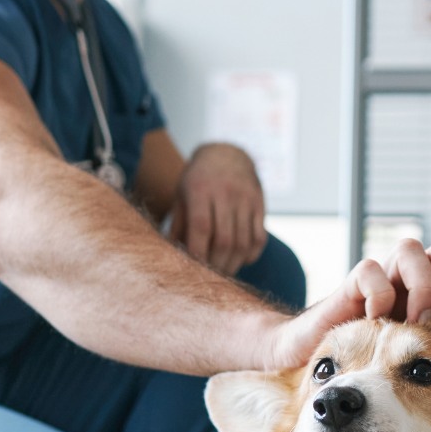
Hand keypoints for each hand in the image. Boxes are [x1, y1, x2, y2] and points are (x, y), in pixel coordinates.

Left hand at [168, 143, 266, 275]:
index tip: (193, 270)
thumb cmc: (198, 180)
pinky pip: (259, 238)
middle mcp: (225, 193)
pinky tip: (240, 259)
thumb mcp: (182, 195)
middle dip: (217, 264)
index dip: (198, 252)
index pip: (201, 227)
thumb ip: (178, 225)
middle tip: (210, 277)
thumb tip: (170, 256)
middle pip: (224, 240)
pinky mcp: (260, 205)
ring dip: (234, 264)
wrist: (228, 154)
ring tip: (225, 273)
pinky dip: (250, 255)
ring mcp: (246, 199)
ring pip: (243, 243)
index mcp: (200, 189)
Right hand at [258, 239, 430, 368]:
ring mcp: (384, 279)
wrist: (339, 373)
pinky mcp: (351, 288)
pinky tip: (381, 321)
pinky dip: (379, 292)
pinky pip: (368, 270)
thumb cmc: (391, 367)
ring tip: (420, 325)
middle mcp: (415, 279)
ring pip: (411, 250)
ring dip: (422, 287)